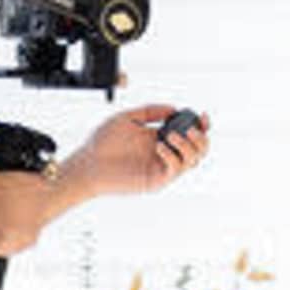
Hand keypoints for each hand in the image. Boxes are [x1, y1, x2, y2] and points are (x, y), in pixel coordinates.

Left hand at [59, 103, 211, 202]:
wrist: (87, 163)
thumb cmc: (102, 142)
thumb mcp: (128, 118)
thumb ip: (150, 111)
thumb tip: (173, 108)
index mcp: (160, 139)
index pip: (189, 135)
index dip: (201, 126)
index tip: (202, 115)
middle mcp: (164, 155)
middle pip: (198, 150)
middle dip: (201, 138)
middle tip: (191, 128)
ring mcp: (161, 168)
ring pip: (191, 161)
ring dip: (187, 146)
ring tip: (169, 135)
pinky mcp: (155, 181)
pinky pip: (174, 170)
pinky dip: (171, 157)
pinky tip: (158, 146)